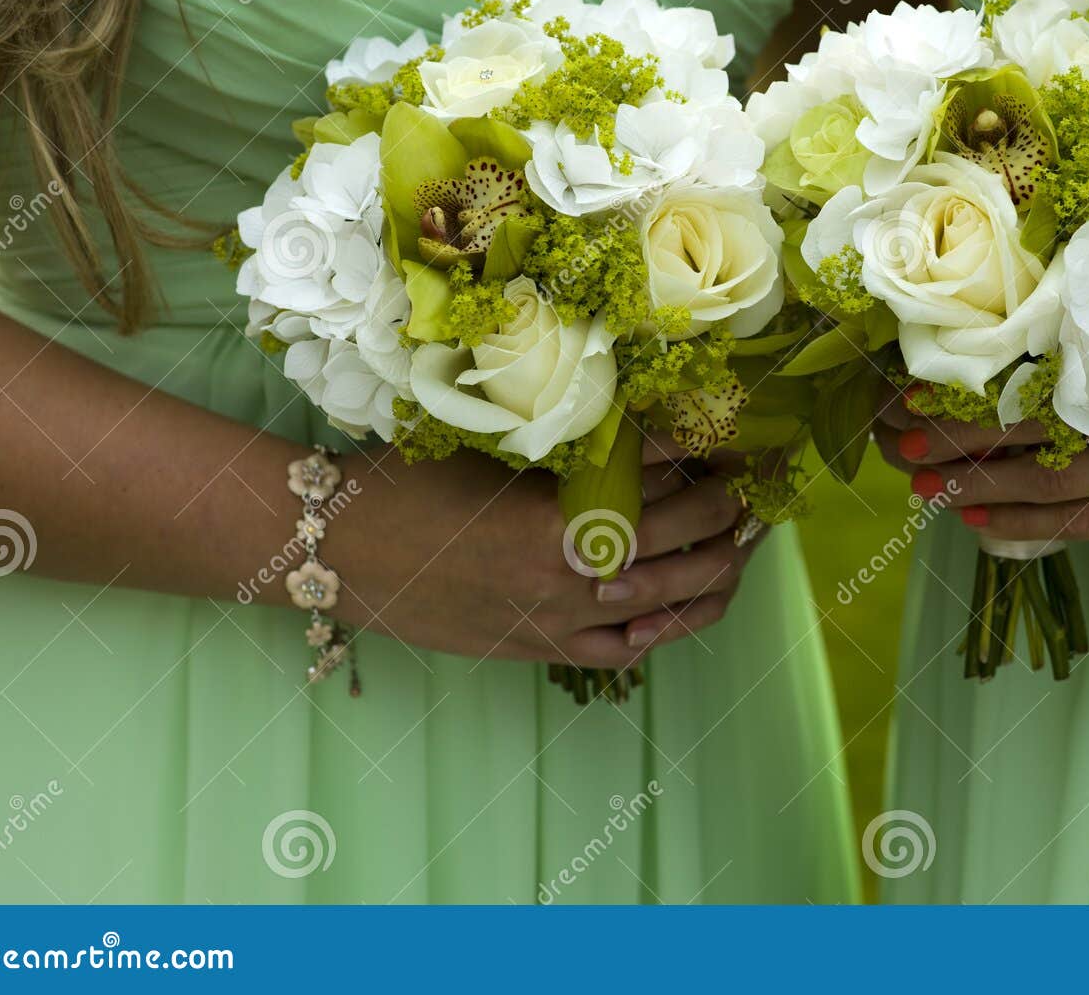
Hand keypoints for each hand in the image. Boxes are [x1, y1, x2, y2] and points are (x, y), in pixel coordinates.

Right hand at [334, 437, 756, 665]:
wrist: (339, 552)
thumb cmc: (411, 487)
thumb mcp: (497, 451)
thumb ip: (578, 452)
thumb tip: (651, 434)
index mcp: (561, 523)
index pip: (664, 490)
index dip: (707, 465)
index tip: (730, 445)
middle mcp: (571, 582)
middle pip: (685, 549)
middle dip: (729, 517)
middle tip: (748, 490)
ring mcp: (559, 624)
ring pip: (671, 611)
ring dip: (716, 576)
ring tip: (738, 549)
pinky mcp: (541, 650)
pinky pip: (625, 654)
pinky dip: (664, 631)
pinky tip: (680, 609)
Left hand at [874, 342, 1088, 548]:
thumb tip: (1044, 326)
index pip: (1045, 364)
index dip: (978, 378)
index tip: (919, 379)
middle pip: (1034, 424)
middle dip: (959, 434)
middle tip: (895, 438)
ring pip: (1051, 481)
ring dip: (979, 485)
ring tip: (920, 485)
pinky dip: (1031, 524)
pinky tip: (980, 524)